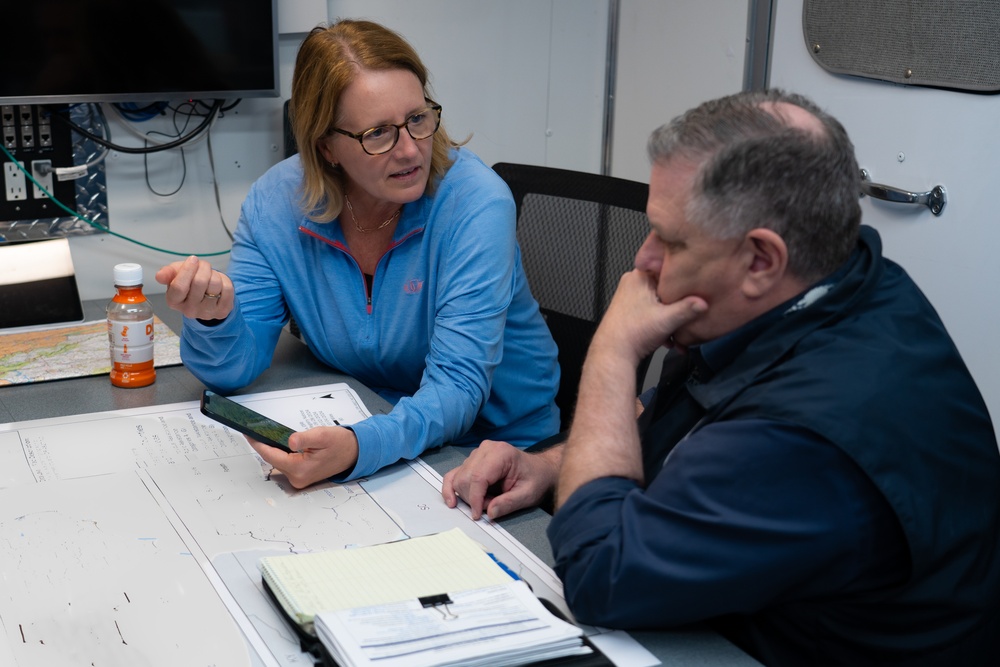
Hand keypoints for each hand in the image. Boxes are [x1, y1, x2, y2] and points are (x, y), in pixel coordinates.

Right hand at [155, 255, 233, 320]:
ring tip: (210, 275)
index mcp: (173, 301)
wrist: (206, 295)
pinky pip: (227, 289)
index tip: (193, 259)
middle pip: (199, 282)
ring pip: (215, 285)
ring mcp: (206, 313)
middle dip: (203, 267)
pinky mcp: (222, 312)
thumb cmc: (189, 282)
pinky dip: (224, 281)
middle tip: (203, 265)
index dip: (187, 270)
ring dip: (214, 274)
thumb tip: (159, 276)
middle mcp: (189, 310)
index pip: (179, 286)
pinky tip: (219, 284)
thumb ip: (167, 273)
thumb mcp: (175, 274)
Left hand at [248, 426, 359, 488]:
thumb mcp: (323, 435)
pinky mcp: (301, 476)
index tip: (248, 434)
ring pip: (278, 462)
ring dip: (273, 449)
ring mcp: (299, 479)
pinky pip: (285, 463)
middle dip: (264, 445)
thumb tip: (290, 440)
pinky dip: (281, 453)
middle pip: (273, 460)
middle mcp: (297, 478)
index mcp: (300, 469)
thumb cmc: (341, 443)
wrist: (355, 452)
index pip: (271, 456)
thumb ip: (305, 438)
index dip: (258, 444)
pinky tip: (279, 443)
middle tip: (255, 430)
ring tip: (265, 435)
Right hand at [442, 440, 562, 519]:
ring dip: (468, 496)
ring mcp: (476, 454)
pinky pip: (454, 475)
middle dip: (474, 499)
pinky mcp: (471, 461)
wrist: (539, 470)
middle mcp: (485, 449)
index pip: (478, 477)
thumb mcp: (528, 494)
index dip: (475, 499)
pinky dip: (451, 488)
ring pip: (459, 479)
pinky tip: (452, 501)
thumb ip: (509, 503)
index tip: (478, 515)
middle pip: (465, 479)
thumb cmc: (535, 479)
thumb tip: (490, 513)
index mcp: (501, 453)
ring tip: (488, 501)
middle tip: (491, 507)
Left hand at [592, 269, 706, 363]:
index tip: (692, 291)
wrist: (614, 353)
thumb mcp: (667, 319)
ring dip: (670, 318)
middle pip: (665, 288)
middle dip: (677, 305)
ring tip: (674, 332)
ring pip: (659, 302)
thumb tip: (703, 302)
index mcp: (639, 276)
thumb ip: (688, 309)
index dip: (682, 282)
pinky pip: (651, 311)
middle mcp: (632, 283)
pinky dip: (660, 323)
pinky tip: (667, 338)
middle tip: (685, 317)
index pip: (668, 270)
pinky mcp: (630, 310)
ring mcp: (630, 297)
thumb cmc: (631, 334)